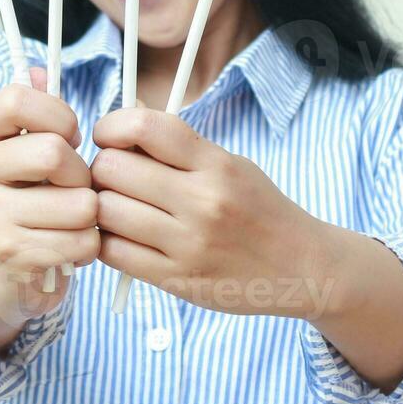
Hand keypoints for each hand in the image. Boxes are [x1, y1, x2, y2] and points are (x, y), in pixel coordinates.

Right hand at [0, 68, 99, 357]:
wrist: (1, 270)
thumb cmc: (26, 197)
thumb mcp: (23, 147)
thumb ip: (36, 107)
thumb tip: (40, 71)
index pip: (17, 99)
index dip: (59, 115)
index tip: (70, 136)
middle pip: (53, 153)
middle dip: (82, 172)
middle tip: (76, 186)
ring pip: (78, 203)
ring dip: (90, 215)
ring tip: (75, 220)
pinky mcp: (10, 253)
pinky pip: (81, 241)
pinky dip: (88, 246)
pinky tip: (69, 246)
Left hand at [89, 107, 340, 318]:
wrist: (302, 267)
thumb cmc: (258, 210)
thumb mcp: (231, 165)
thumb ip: (180, 148)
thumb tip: (123, 123)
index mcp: (215, 164)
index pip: (144, 126)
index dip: (112, 126)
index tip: (108, 137)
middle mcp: (202, 201)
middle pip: (113, 168)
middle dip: (101, 169)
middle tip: (110, 177)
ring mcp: (189, 243)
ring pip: (106, 211)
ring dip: (100, 207)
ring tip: (115, 207)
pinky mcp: (178, 279)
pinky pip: (113, 253)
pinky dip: (105, 241)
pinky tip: (119, 236)